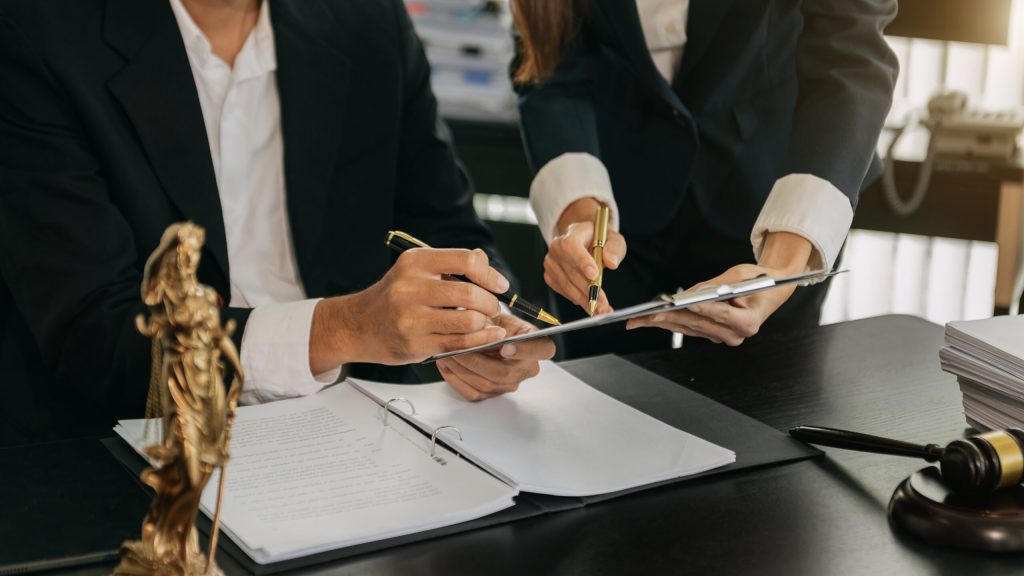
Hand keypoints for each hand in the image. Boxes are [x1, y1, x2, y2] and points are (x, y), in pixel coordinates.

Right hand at [309, 248, 509, 370]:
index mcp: (415, 263)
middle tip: (493, 308)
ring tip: (486, 322)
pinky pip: (458, 343)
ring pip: (467, 321)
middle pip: (469, 294)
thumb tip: (484, 260)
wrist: (357, 325)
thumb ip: (451, 264)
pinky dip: (479, 340)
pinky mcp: (414, 344)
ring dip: (485, 323)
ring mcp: (410, 318)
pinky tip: (487, 336)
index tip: (500, 285)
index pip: (465, 261)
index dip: (490, 274)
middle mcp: (410, 288)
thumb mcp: (415, 270)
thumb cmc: (393, 297)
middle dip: (490, 303)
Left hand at [436, 314, 555, 400]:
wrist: (487, 336)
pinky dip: (456, 379)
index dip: (525, 350)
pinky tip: (446, 365)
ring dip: (462, 369)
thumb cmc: (495, 325)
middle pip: (504, 373)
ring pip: (486, 384)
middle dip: (476, 360)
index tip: (505, 346)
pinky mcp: (493, 394)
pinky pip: (473, 393)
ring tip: (446, 353)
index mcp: (537, 345)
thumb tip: (482, 331)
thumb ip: (494, 324)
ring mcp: (510, 384)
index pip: (542, 350)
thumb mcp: (498, 316)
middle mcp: (527, 368)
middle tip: (456, 348)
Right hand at [544, 198, 625, 314]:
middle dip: (589, 289)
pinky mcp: (549, 275)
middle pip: (571, 270)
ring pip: (566, 284)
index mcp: (573, 232)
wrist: (585, 242)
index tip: (594, 275)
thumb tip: (611, 262)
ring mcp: (551, 261)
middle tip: (603, 303)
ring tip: (599, 309)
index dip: (581, 261)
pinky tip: (587, 302)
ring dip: (583, 299)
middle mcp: (557, 246)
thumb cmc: (600, 241)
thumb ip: (614, 249)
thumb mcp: (613, 240)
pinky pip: (562, 290)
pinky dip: (575, 298)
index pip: (572, 245)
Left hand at [626, 232, 813, 345]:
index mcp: (748, 321)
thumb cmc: (759, 280)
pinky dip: (671, 323)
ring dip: (663, 323)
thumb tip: (688, 294)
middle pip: (698, 324)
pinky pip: (690, 328)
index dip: (696, 308)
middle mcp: (736, 334)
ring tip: (640, 320)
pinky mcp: (715, 335)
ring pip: (689, 329)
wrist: (771, 291)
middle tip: (645, 315)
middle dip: (669, 318)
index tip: (677, 304)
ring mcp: (725, 337)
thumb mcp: (740, 275)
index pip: (718, 313)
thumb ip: (715, 286)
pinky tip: (653, 320)